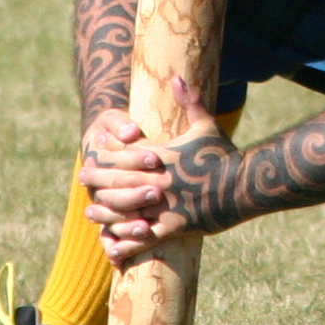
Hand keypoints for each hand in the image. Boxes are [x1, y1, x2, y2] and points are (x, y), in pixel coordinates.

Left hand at [80, 76, 241, 261]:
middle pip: (120, 180)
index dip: (108, 150)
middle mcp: (160, 181)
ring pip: (126, 211)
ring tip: (90, 211)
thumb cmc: (222, 154)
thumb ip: (189, 101)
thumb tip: (175, 78)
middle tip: (82, 176)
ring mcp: (165, 206)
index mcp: (164, 156)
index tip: (95, 146)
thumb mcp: (206, 125)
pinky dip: (125, 244)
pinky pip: (142, 238)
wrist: (242, 186)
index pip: (127, 153)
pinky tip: (111, 247)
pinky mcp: (173, 228)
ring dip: (105, 212)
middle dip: (99, 178)